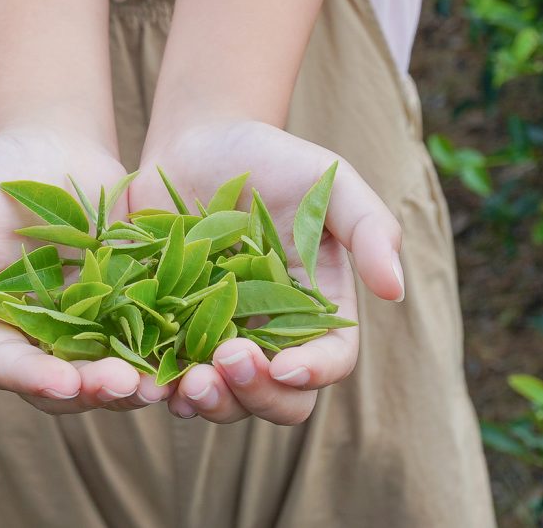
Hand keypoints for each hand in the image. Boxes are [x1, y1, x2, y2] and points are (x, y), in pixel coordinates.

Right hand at [0, 126, 164, 413]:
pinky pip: (145, 340)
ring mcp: (85, 331)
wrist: (51, 147)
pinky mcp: (128, 311)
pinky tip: (186, 353)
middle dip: (93, 389)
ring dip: (131, 383)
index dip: (34, 379)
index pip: (6, 366)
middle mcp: (35, 343)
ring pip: (105, 373)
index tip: (65, 383)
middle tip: (127, 385)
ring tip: (159, 382)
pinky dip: (163, 352)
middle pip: (61, 384)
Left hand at [131, 119, 403, 426]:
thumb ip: (369, 228)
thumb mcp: (329, 180)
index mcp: (316, 309)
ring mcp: (218, 341)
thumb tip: (395, 290)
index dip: (313, 373)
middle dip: (256, 394)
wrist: (197, 140)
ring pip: (223, 402)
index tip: (285, 364)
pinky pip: (167, 380)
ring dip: (208, 402)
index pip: (330, 361)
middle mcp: (271, 337)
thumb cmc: (272, 158)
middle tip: (226, 359)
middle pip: (279, 401)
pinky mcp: (169, 335)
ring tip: (187, 379)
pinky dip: (159, 389)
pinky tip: (147, 378)